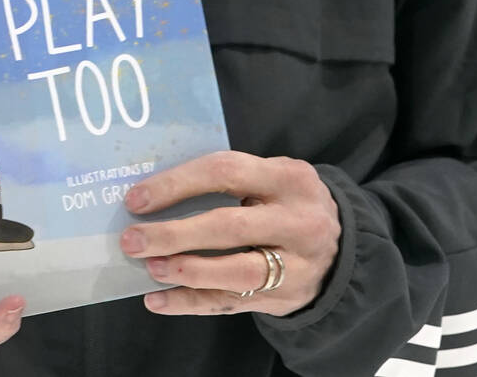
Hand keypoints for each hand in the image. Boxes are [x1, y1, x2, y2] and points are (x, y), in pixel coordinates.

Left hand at [119, 150, 341, 316]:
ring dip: (186, 270)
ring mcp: (295, 264)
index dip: (178, 185)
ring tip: (149, 268)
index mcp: (289, 178)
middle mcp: (297, 221)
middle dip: (174, 233)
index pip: (225, 173)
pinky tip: (159, 300)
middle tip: (132, 239)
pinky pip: (232, 302)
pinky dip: (191, 303)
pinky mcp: (285, 298)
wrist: (344, 250)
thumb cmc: (289, 204)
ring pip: (236, 271)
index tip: (137, 198)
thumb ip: (231, 180)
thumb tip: (156, 194)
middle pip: (228, 226)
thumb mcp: (274, 178)